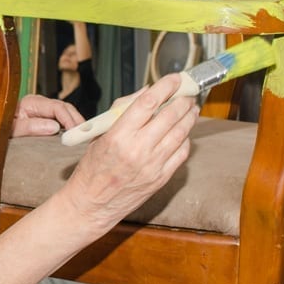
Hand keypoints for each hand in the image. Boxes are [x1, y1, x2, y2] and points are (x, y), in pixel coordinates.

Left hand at [12, 94, 82, 136]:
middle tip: (87, 135)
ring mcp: (43, 112)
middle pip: (65, 108)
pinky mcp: (45, 120)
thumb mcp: (11, 129)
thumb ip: (30, 127)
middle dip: (77, 120)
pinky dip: (71, 128)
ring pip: (66, 114)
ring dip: (76, 124)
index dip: (69, 119)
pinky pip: (62, 121)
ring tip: (85, 137)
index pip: (57, 107)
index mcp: (31, 103)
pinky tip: (76, 137)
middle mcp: (39, 105)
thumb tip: (54, 127)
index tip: (76, 132)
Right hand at [60, 73, 198, 232]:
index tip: (174, 79)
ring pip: (181, 133)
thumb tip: (147, 93)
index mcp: (119, 135)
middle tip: (187, 92)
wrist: (92, 203)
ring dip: (189, 117)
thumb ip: (123, 111)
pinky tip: (183, 132)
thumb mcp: (100, 134)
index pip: (148, 102)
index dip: (165, 87)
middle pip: (170, 115)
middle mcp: (138, 149)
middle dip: (182, 99)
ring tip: (190, 108)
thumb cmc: (93, 168)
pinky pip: (181, 153)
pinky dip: (185, 139)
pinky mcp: (161, 178)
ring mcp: (152, 165)